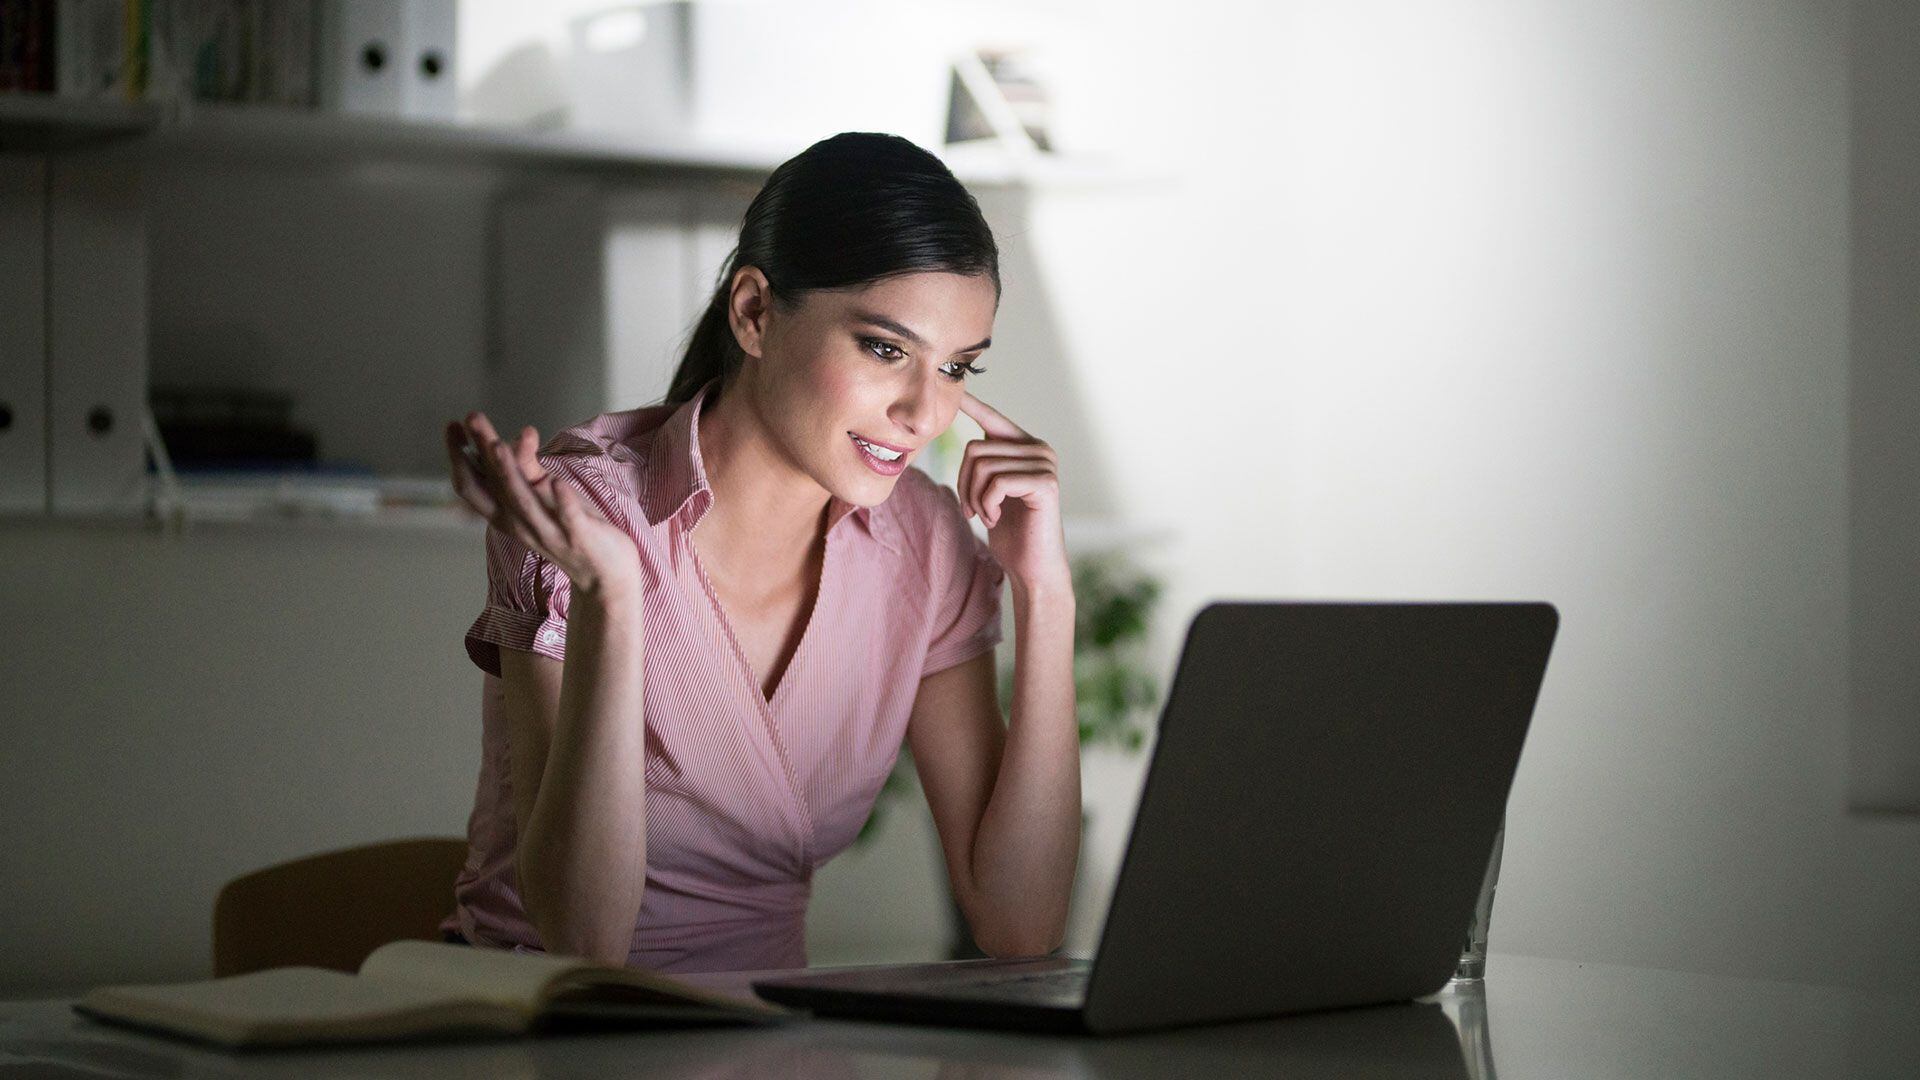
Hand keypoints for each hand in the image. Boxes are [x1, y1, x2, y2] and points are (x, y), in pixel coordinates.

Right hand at [444, 413, 638, 596]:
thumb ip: (529, 467)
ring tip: (498, 444)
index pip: (471, 485)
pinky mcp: (579, 537)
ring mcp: (548, 532)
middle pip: (490, 487)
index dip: (459, 456)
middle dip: (479, 453)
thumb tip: (519, 432)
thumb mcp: (543, 495)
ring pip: (522, 501)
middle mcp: (520, 524)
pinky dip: (562, 501)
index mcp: (506, 514)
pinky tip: (557, 481)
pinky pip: (567, 519)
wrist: (604, 575)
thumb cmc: (570, 528)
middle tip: (469, 418)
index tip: (452, 425)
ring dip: (509, 471)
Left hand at [955, 392, 1069, 593]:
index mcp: (1025, 447)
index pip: (993, 419)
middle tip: (972, 509)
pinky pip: (996, 482)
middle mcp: (1039, 449)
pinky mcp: (1045, 483)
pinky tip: (995, 519)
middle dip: (964, 483)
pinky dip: (986, 504)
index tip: (957, 390)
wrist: (1032, 566)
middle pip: (975, 448)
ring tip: (986, 515)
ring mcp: (1045, 464)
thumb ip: (986, 464)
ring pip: (982, 466)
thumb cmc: (1010, 531)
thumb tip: (970, 442)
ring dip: (974, 497)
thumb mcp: (992, 491)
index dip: (973, 406)